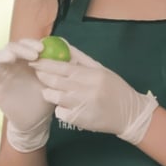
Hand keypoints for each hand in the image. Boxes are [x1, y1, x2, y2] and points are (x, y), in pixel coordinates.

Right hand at [0, 38, 54, 151]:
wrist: (35, 120)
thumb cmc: (45, 98)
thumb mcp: (53, 81)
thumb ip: (58, 68)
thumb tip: (69, 52)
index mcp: (27, 59)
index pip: (26, 44)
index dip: (32, 43)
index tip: (42, 48)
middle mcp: (13, 62)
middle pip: (12, 46)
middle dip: (22, 47)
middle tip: (34, 54)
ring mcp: (2, 71)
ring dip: (5, 54)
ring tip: (13, 58)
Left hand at [32, 47, 157, 144]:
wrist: (130, 114)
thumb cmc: (115, 89)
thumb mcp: (102, 70)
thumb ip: (81, 58)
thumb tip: (64, 44)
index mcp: (93, 75)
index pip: (64, 67)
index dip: (46, 64)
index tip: (35, 60)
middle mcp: (87, 90)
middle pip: (56, 82)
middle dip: (43, 76)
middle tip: (37, 73)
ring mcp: (83, 106)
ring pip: (55, 98)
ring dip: (48, 93)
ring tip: (49, 91)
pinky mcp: (80, 121)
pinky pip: (61, 113)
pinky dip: (59, 109)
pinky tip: (65, 106)